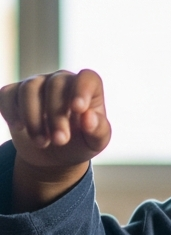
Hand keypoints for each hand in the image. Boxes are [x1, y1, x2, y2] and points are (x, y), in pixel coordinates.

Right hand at [0, 69, 110, 209]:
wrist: (55, 156)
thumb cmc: (81, 144)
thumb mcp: (95, 143)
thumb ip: (98, 131)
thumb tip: (88, 118)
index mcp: (88, 89)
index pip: (88, 78)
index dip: (82, 89)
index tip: (78, 109)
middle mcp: (62, 81)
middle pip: (55, 85)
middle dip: (56, 115)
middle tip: (60, 141)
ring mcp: (36, 84)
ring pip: (29, 89)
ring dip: (33, 118)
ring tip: (42, 142)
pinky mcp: (14, 93)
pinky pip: (7, 94)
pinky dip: (11, 111)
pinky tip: (19, 127)